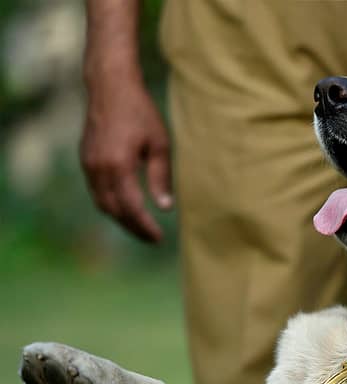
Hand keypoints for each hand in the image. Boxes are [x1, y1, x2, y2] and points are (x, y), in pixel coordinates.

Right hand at [80, 78, 171, 242]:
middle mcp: (98, 168)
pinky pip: (96, 191)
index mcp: (118, 165)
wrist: (109, 86)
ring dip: (121, 219)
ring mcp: (88, 164)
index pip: (131, 207)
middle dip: (133, 227)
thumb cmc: (140, 112)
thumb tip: (165, 207)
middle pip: (114, 210)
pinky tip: (127, 208)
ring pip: (102, 203)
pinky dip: (111, 204)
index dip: (144, 226)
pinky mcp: (86, 159)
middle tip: (152, 238)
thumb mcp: (159, 144)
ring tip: (141, 228)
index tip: (159, 238)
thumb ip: (160, 177)